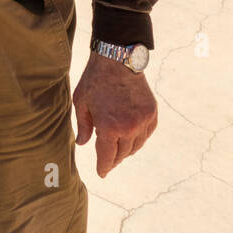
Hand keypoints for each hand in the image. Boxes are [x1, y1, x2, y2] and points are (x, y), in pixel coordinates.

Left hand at [72, 53, 157, 176]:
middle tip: (108, 160)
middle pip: (122, 154)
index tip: (102, 173)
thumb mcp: (81, 102)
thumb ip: (83, 126)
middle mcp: (129, 128)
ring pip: (135, 146)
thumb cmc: (95, 80)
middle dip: (113, 159)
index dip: (103, 167)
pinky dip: (138, 138)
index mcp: (109, 127)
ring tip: (117, 147)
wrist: (118, 60)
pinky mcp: (152, 114)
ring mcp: (143, 121)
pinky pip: (146, 134)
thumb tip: (83, 144)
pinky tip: (130, 135)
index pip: (107, 157)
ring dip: (126, 149)